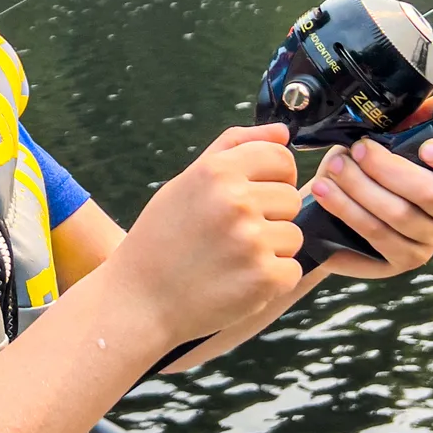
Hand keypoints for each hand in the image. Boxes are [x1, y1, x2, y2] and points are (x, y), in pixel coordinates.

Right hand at [115, 123, 305, 343]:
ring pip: (294, 235)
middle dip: (270, 215)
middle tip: (232, 234)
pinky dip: (270, 280)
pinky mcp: (264, 278)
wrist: (139, 299)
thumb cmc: (163, 237)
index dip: (273, 177)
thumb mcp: (186, 181)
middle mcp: (236, 200)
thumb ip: (234, 147)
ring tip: (231, 259)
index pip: (281, 158)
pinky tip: (236, 281)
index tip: (253, 195)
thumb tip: (282, 132)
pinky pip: (292, 270)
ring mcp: (252, 240)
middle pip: (292, 198)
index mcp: (217, 171)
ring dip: (271, 249)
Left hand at [314, 83, 432, 278]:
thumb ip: (422, 114)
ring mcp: (430, 238)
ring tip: (333, 166)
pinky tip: (326, 191)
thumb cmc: (366, 165)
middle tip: (356, 149)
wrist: (328, 207)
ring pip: (399, 213)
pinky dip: (347, 208)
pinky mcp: (404, 259)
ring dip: (359, 186)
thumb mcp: (392, 133)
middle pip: (430, 192)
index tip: (428, 147)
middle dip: (386, 167)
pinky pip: (377, 233)